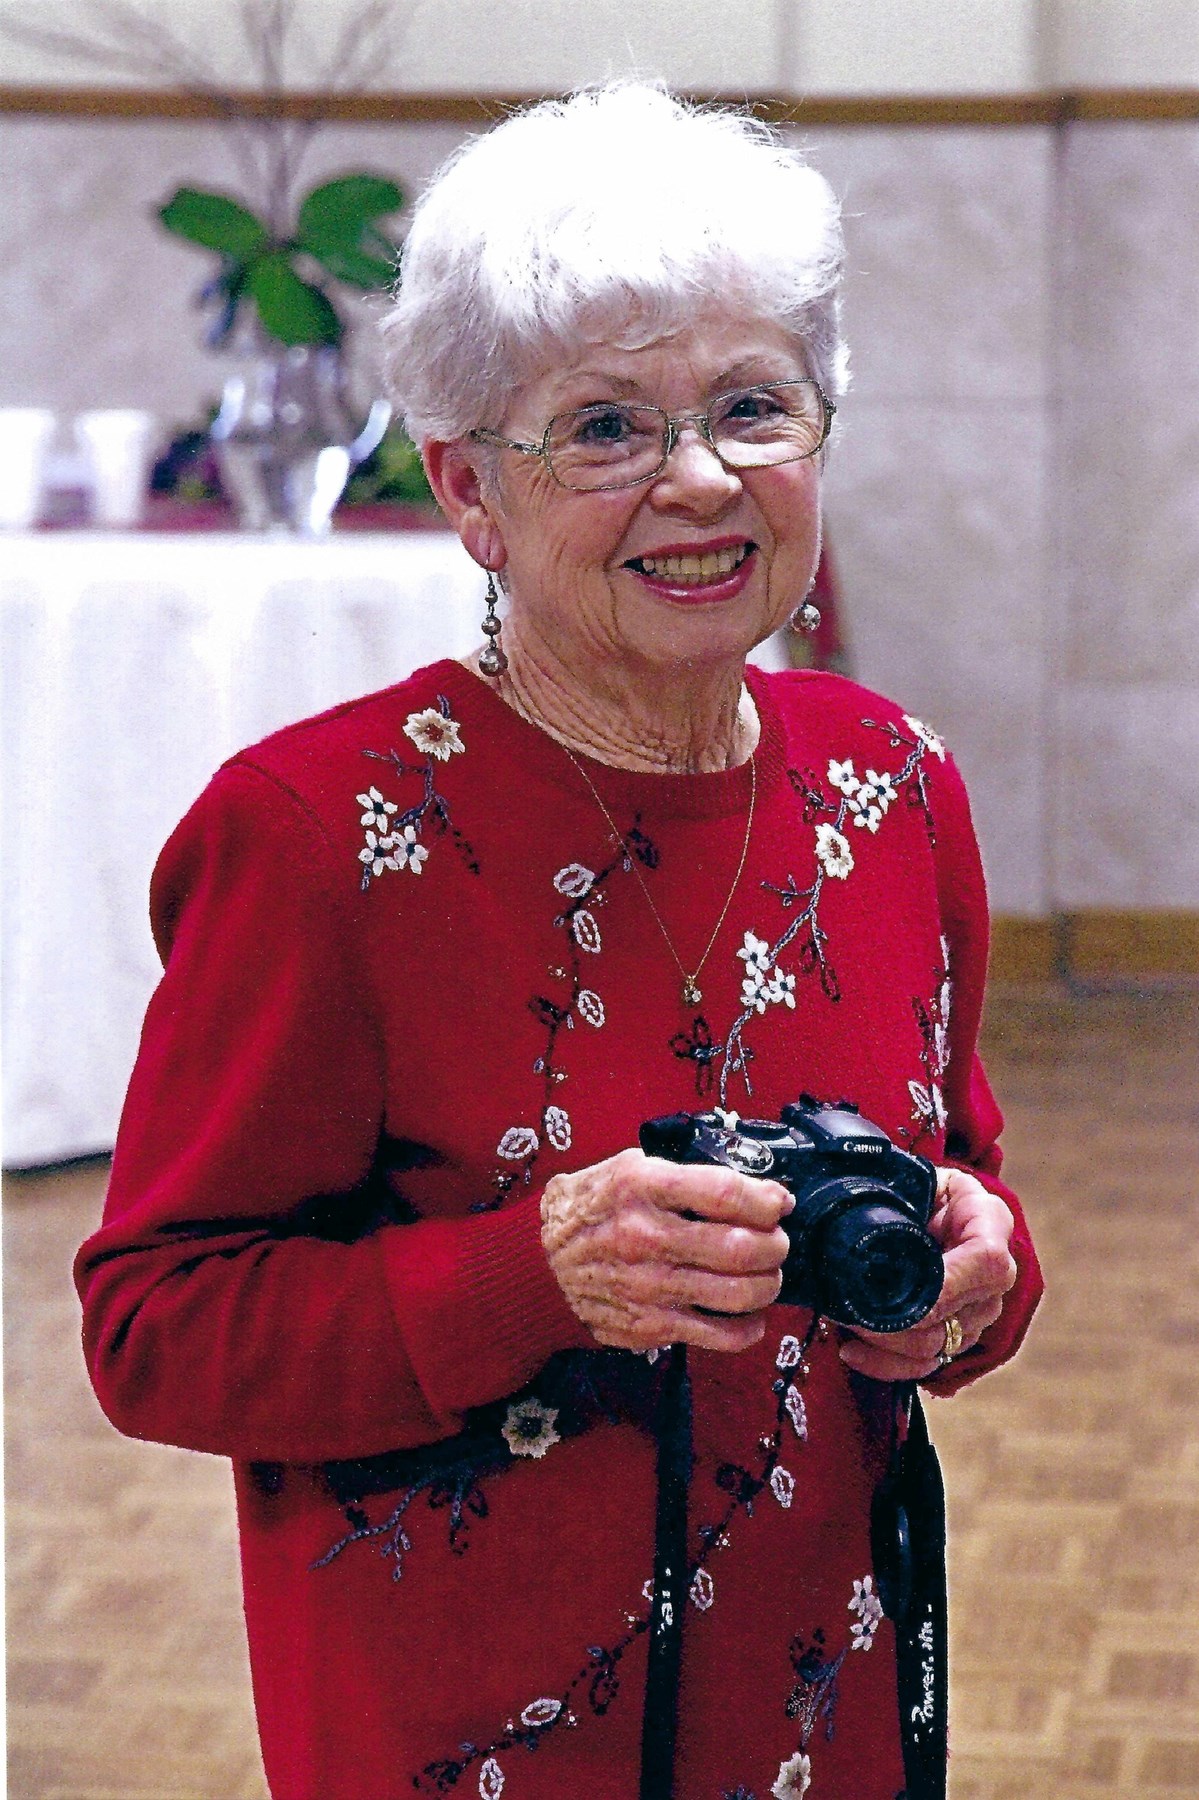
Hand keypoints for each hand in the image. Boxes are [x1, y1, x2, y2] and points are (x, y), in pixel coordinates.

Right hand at [540, 1149, 793, 1352]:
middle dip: (775, 1245)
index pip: (725, 1194)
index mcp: (642, 1188)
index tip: (779, 1202)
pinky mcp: (652, 1325)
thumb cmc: (589, 1210)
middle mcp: (646, 1237)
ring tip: (767, 1274)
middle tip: (776, 1240)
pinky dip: (750, 1327)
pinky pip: (720, 1335)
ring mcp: (650, 1286)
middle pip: (741, 1248)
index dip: (766, 1200)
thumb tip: (746, 1188)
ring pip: (739, 1294)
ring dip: (769, 1284)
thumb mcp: (625, 1169)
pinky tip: (751, 1313)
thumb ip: (681, 1175)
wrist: (538, 1265)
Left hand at [838, 1166, 1017, 1381]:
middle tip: (849, 1309)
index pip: (986, 1260)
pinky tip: (853, 1351)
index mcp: (989, 1223)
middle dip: (897, 1320)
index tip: (898, 1292)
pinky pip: (928, 1364)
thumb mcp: (917, 1177)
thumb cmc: (921, 1189)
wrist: (932, 1208)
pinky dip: (888, 1365)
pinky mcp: (958, 1336)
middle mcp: (994, 1275)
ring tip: (846, 1323)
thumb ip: (903, 1188)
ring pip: (938, 1345)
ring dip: (886, 1344)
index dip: (946, 1283)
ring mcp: (979, 1310)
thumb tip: (863, 1205)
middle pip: (958, 1315)